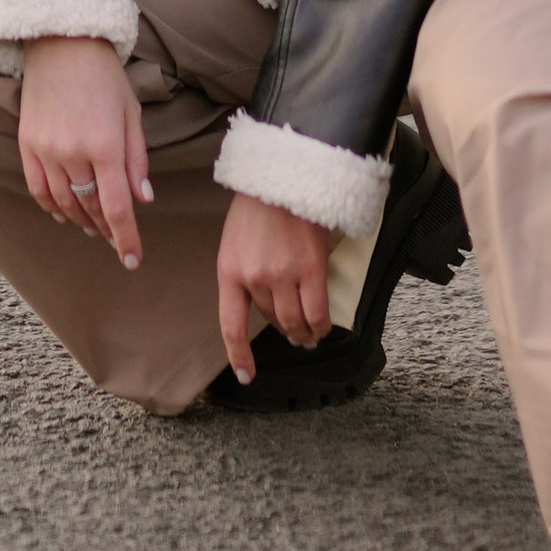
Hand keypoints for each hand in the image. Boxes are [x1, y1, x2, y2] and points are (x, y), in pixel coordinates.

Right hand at [18, 37, 151, 270]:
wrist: (62, 45)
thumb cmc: (105, 78)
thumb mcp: (131, 114)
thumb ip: (136, 160)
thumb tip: (143, 200)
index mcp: (105, 145)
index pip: (117, 207)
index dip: (126, 238)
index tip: (133, 260)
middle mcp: (73, 152)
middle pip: (90, 208)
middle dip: (106, 230)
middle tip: (117, 240)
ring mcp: (46, 150)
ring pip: (63, 203)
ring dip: (80, 221)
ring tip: (93, 227)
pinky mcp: (27, 145)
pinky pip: (38, 189)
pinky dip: (51, 207)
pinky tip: (62, 212)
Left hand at [218, 194, 332, 377]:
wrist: (284, 175)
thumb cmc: (259, 205)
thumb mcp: (236, 239)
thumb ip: (244, 271)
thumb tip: (261, 301)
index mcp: (229, 270)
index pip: (231, 325)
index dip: (239, 355)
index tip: (247, 375)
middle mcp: (254, 277)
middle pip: (271, 320)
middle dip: (283, 330)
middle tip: (294, 334)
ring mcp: (283, 275)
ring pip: (294, 321)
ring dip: (303, 332)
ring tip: (309, 335)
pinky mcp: (311, 269)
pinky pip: (317, 312)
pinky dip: (320, 326)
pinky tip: (321, 329)